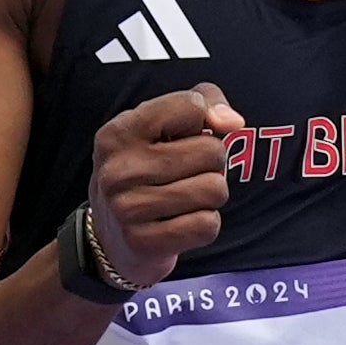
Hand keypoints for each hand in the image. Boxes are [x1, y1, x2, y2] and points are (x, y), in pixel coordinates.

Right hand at [86, 86, 241, 290]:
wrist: (112, 234)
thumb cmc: (149, 167)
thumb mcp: (165, 123)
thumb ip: (205, 101)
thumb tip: (233, 122)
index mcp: (119, 132)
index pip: (191, 107)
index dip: (201, 122)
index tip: (183, 137)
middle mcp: (118, 169)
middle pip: (212, 151)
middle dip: (211, 163)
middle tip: (186, 173)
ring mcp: (128, 208)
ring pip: (215, 189)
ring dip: (211, 195)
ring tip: (185, 197)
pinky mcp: (144, 242)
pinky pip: (208, 225)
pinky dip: (205, 223)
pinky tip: (182, 222)